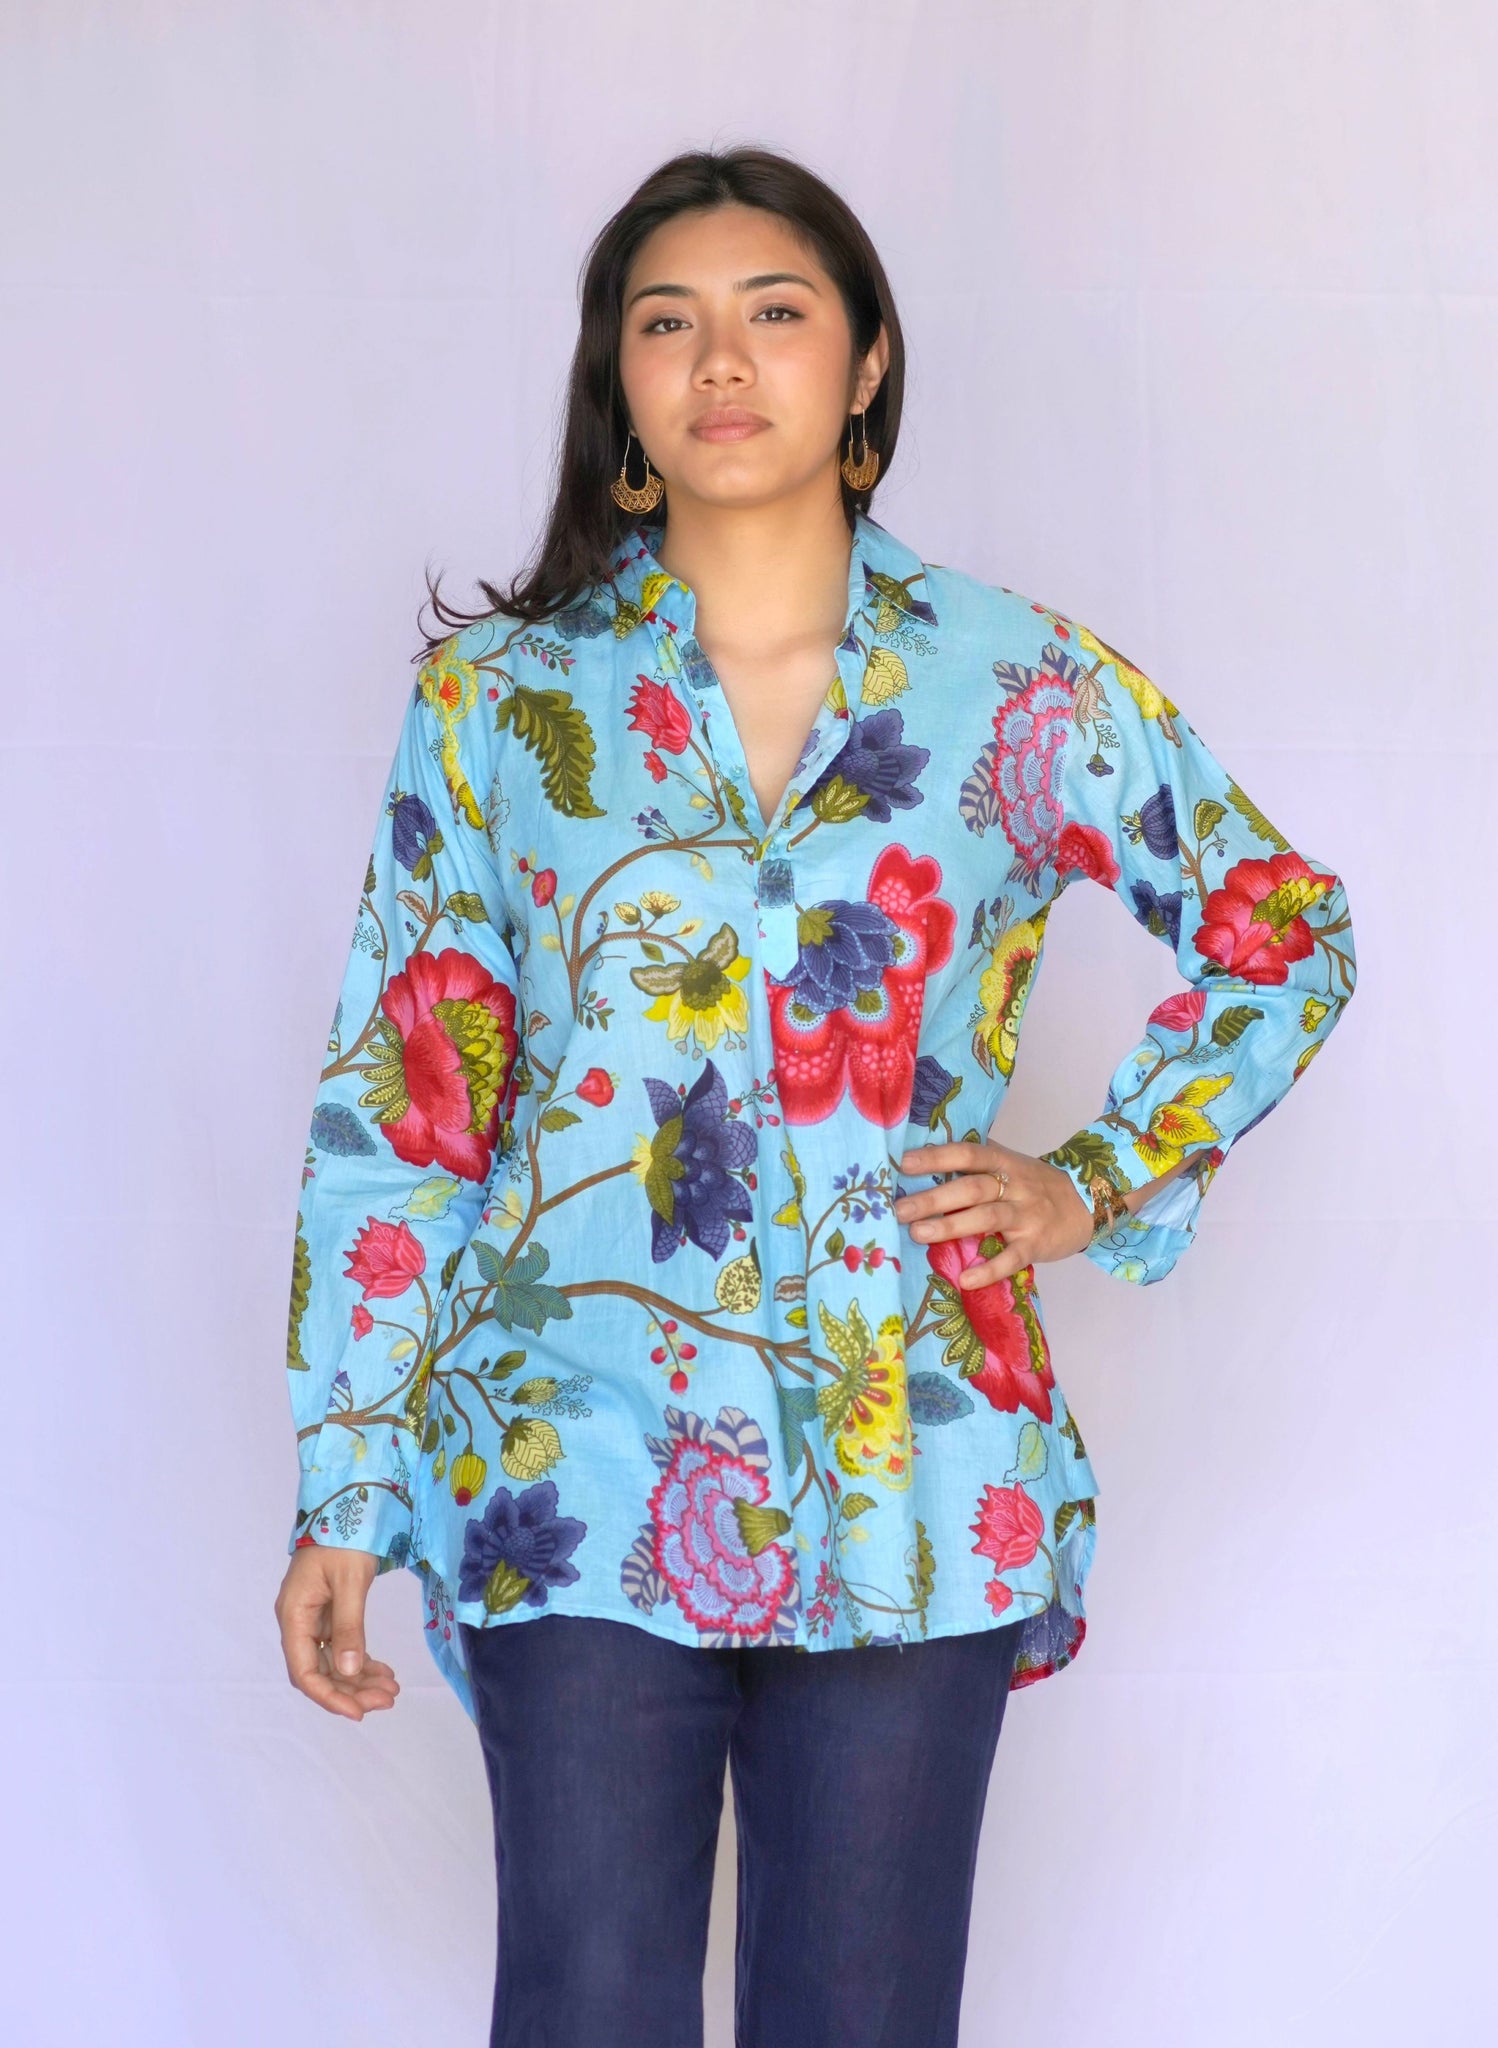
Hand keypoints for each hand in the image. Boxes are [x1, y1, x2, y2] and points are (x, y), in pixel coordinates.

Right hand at [274, 1544, 398, 1720]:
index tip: (359, 1712)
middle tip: (388, 1700)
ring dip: (360, 1678)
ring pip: (334, 1661)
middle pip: (320, 1671)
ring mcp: (314, 1617)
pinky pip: (342, 1645)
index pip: (304, 1672)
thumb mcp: (351, 1581)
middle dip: (352, 1690)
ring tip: (392, 1690)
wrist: (349, 1501)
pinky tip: (384, 1672)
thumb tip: (350, 1672)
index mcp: (294, 1615)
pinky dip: (361, 1660)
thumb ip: (349, 1627)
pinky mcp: (330, 1612)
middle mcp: (299, 1621)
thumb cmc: (345, 1537)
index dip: (329, 1696)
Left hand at [895, 1139, 1094, 1287]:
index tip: (904, 1164)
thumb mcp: (1011, 1164)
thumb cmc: (1036, 1185)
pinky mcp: (1036, 1244)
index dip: (937, 1157)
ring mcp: (1027, 1215)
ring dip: (951, 1226)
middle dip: (934, 1198)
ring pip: (987, 1218)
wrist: (1089, 1203)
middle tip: (900, 1210)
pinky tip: (966, 1279)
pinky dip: (989, 1269)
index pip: (968, 1153)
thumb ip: (978, 1160)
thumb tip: (928, 1149)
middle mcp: (1015, 1185)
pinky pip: (1012, 1258)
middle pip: (972, 1188)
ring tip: (918, 1235)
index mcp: (1004, 1162)